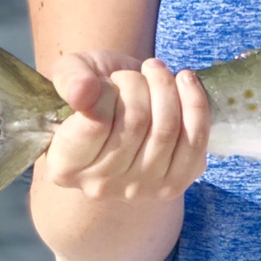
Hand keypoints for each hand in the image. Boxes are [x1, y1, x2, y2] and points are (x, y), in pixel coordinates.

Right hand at [44, 50, 210, 201]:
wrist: (127, 105)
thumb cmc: (95, 88)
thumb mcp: (74, 72)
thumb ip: (71, 78)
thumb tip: (83, 92)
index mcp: (65, 165)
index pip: (95, 125)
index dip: (108, 91)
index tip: (109, 80)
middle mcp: (99, 186)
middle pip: (135, 124)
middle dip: (140, 83)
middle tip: (137, 72)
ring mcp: (139, 189)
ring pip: (166, 130)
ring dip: (166, 87)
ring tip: (157, 71)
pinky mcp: (174, 184)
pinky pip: (195, 142)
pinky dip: (196, 103)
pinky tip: (185, 81)